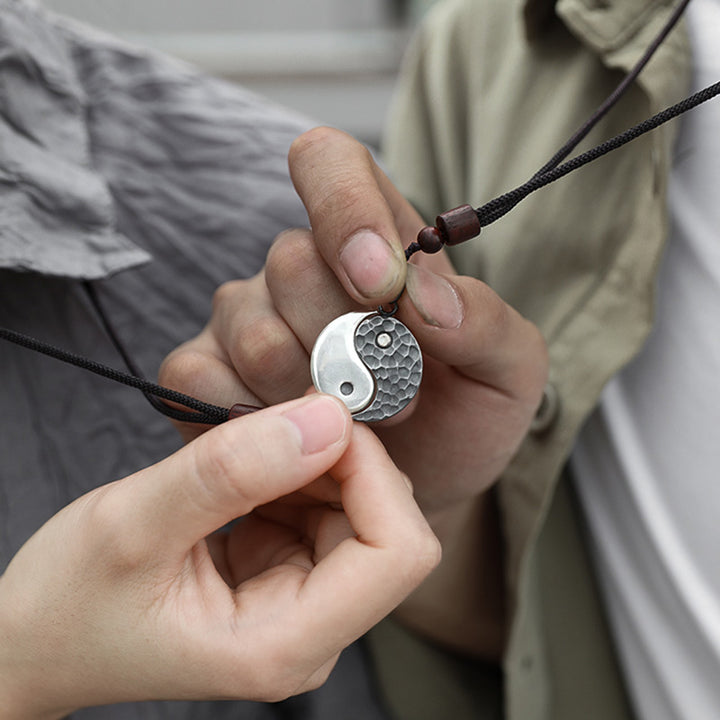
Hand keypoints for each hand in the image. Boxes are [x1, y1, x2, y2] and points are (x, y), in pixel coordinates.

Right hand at [0, 395, 438, 718]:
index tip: (317, 420)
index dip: (373, 473)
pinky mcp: (291, 571)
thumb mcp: (133, 524)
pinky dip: (298, 467)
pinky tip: (248, 464)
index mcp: (284, 643)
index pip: (398, 552)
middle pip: (389, 523)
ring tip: (248, 444)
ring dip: (318, 458)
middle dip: (344, 458)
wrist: (41, 634)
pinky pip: (329, 503)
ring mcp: (305, 600)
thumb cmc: (69, 602)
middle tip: (281, 417)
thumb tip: (326, 419)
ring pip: (363, 505)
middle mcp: (312, 628)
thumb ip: (230, 471)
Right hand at [160, 127, 547, 653]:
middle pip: (292, 263)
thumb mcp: (508, 370)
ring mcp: (245, 319)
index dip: (344, 208)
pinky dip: (249, 418)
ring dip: (311, 392)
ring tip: (353, 424)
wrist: (419, 486)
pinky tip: (294, 439)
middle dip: (350, 343)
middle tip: (394, 397)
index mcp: (373, 239)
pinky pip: (197, 378)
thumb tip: (429, 300)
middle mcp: (298, 269)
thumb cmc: (463, 416)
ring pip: (253, 330)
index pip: (329, 164)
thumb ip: (485, 323)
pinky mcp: (206, 373)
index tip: (379, 283)